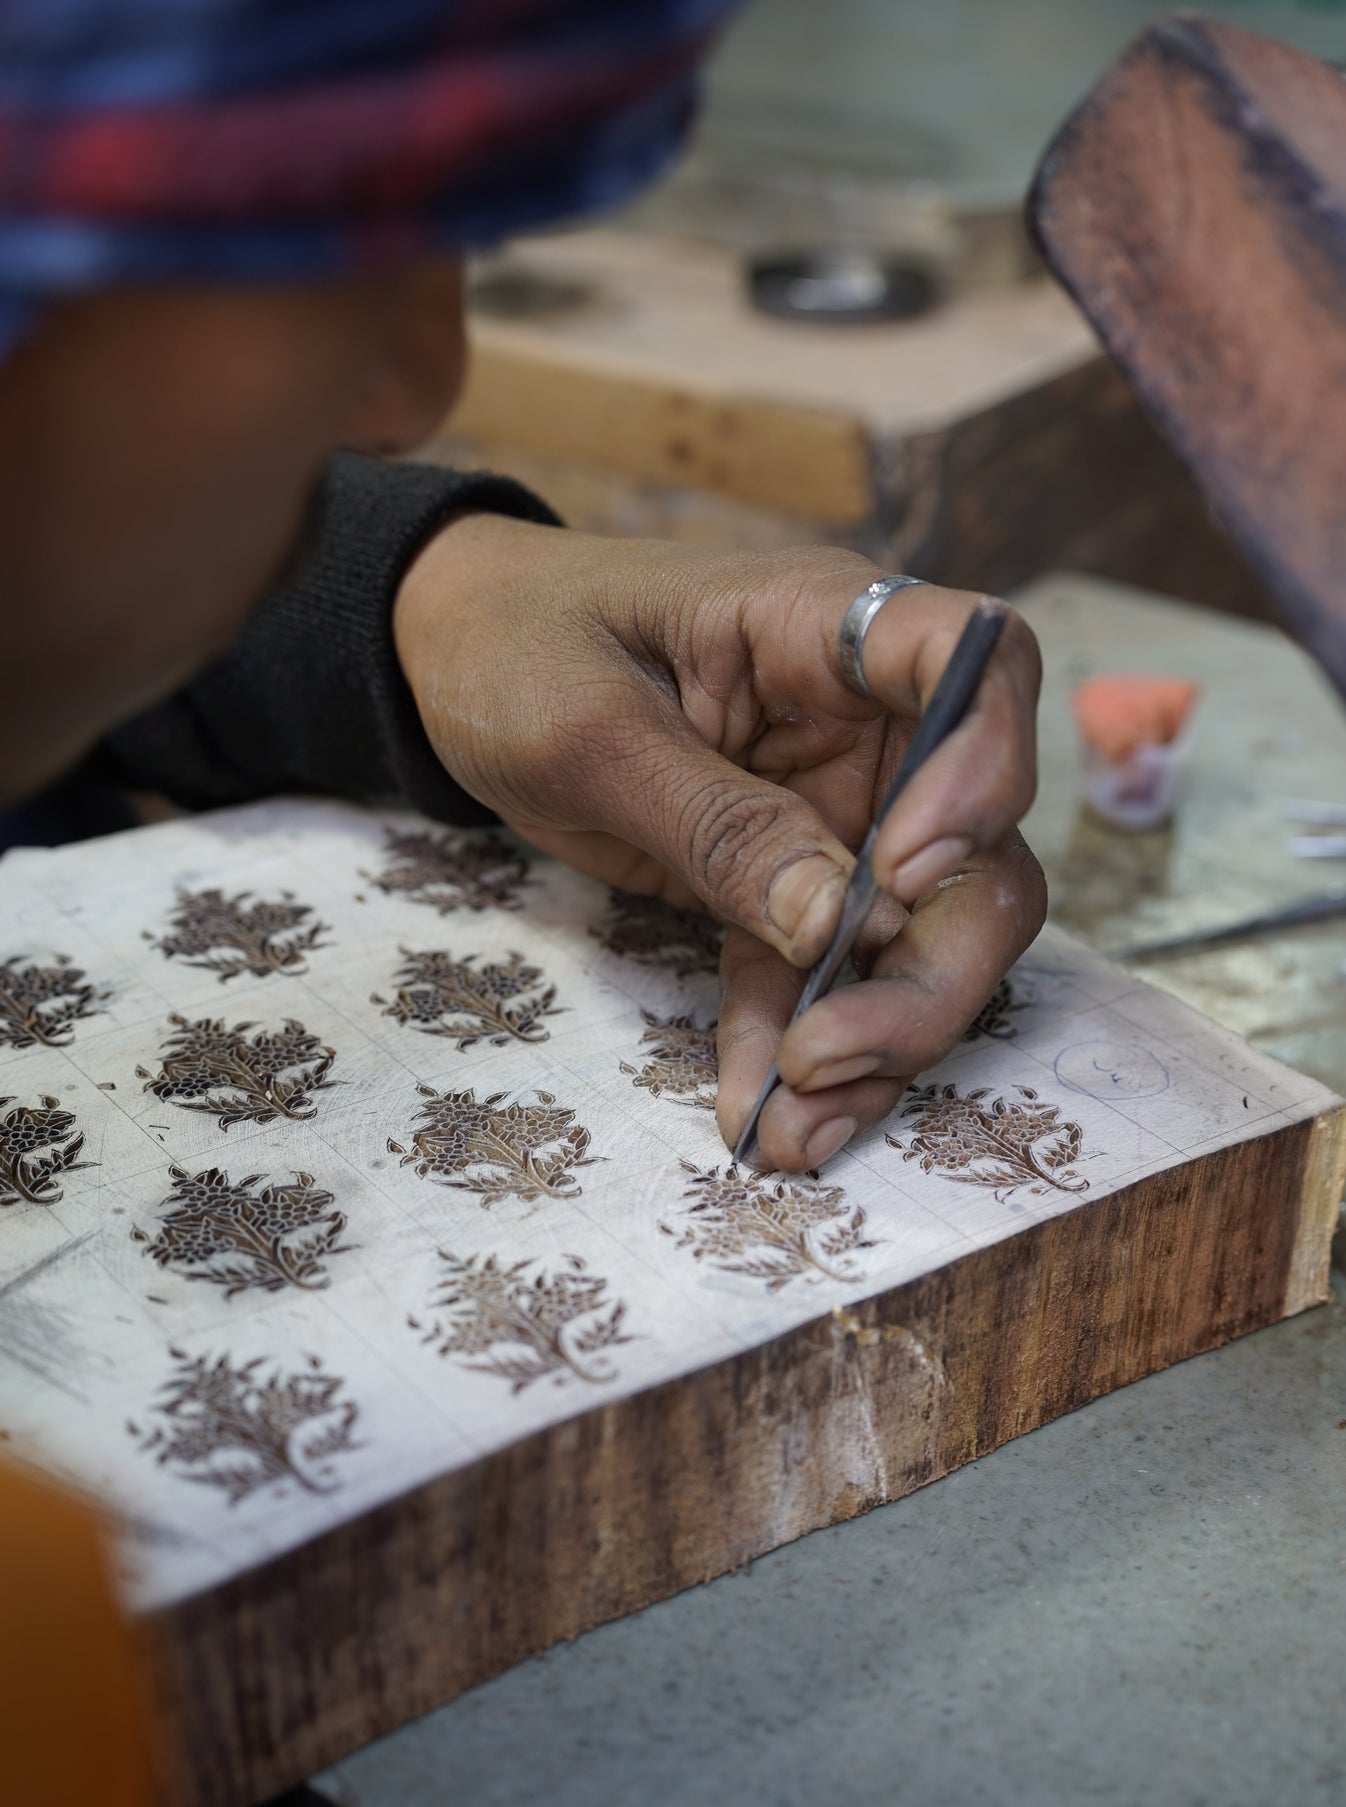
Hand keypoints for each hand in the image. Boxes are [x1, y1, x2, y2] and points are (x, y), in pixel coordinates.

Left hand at [394, 515, 1045, 1170]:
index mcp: (827, 630)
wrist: (454, 666)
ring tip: (796, 1129)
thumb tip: (835, 924)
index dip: (985, 769)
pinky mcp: (788, 884)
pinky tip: (761, 1120)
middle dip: (933, 971)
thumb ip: (717, 821)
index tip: (904, 873)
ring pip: (918, 937)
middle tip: (833, 1056)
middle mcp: (866, 723)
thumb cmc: (520, 650)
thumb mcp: (594, 729)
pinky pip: (820, 975)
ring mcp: (838, 809)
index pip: (979, 661)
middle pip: (976, 846)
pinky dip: (798, 1046)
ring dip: (877, 1042)